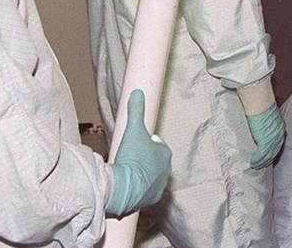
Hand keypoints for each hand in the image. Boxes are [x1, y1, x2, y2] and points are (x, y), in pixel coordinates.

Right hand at [106, 90, 171, 216]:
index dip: (147, 142)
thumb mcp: (133, 129)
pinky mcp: (151, 199)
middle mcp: (166, 171)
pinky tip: (129, 184)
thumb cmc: (132, 158)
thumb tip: (138, 92)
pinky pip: (146, 191)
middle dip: (145, 158)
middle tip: (131, 156)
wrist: (125, 187)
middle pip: (155, 161)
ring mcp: (159, 186)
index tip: (137, 141)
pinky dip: (139, 188)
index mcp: (165, 154)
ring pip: (152, 176)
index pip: (157, 144)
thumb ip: (136, 110)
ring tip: (129, 170)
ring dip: (142, 173)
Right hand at [246, 104, 284, 168]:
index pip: (277, 143)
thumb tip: (260, 124)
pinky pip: (261, 156)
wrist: (260, 102)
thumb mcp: (267, 115)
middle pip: (274, 151)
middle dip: (268, 159)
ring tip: (255, 166)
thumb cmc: (261, 105)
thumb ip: (266, 122)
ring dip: (261, 162)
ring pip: (268, 156)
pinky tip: (252, 164)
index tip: (267, 156)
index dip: (272, 151)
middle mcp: (279, 135)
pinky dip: (257, 161)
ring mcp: (273, 140)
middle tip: (261, 164)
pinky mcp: (265, 143)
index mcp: (280, 128)